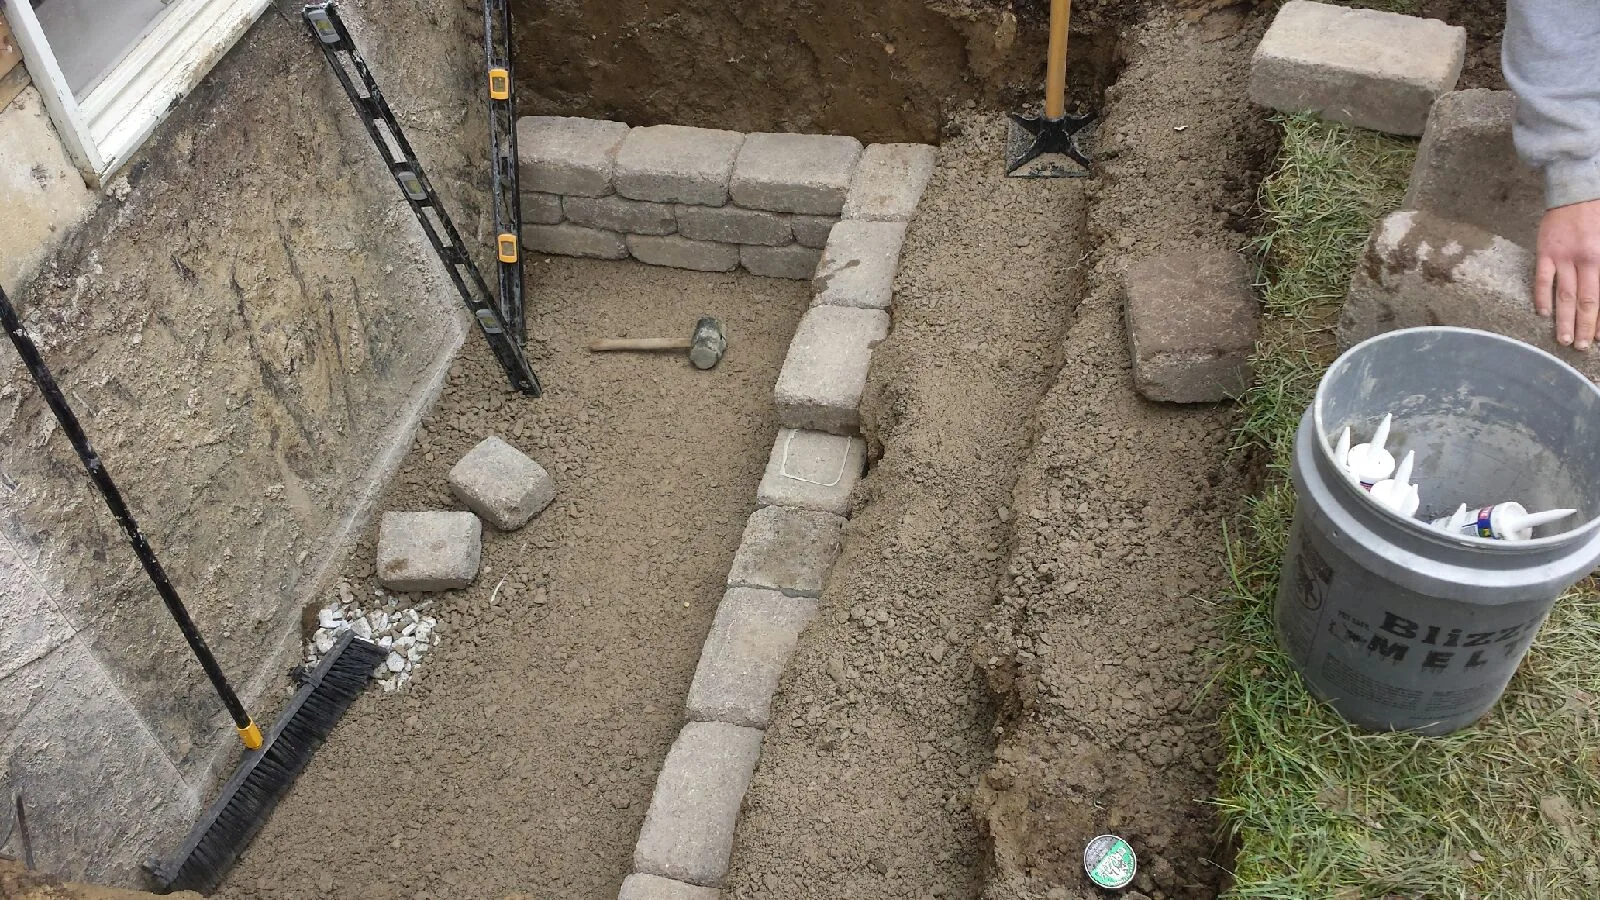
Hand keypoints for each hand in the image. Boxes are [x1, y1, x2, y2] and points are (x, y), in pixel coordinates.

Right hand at [1534, 198, 1599, 348]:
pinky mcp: (1546, 252)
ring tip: (1563, 339)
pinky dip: (1542, 298)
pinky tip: (1543, 313)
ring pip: (1564, 296)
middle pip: (1586, 301)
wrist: (1578, 189)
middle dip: (1584, 327)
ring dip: (1564, 320)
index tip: (1599, 338)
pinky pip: (1542, 280)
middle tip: (1580, 347)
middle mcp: (1586, 261)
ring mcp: (1564, 258)